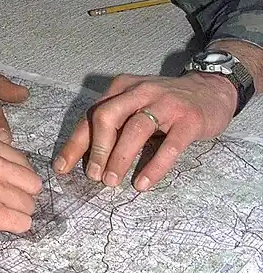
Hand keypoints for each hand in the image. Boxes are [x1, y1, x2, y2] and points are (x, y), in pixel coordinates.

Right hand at [0, 136, 42, 237]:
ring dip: (20, 212)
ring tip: (6, 214)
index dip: (20, 177)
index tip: (13, 186)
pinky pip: (22, 223)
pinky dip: (17, 226)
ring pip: (29, 204)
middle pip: (32, 183)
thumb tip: (9, 170)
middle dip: (25, 194)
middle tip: (13, 202)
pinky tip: (6, 225)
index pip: (24, 161)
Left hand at [53, 72, 237, 191]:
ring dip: (120, 157)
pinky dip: (154, 166)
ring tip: (112, 182)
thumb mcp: (135, 104)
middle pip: (108, 116)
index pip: (91, 114)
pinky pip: (169, 146)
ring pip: (135, 128)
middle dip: (97, 148)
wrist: (211, 89)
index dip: (75, 142)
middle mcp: (140, 91)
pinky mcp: (188, 119)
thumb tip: (85, 157)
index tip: (62, 167)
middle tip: (94, 176)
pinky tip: (142, 184)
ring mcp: (166, 103)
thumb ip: (113, 123)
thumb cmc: (165, 102)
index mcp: (122, 88)